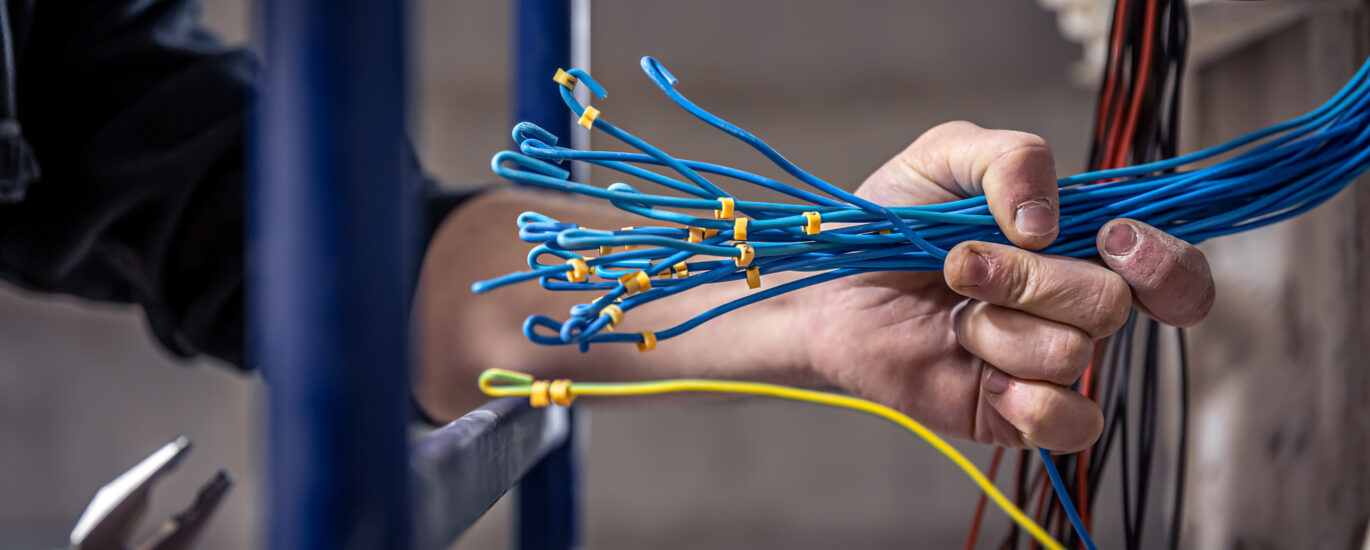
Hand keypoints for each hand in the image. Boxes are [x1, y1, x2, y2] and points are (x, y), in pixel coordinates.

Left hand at [800, 121, 1214, 451]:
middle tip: (960, 267)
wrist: (828, 289)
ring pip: (1072, 356)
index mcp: (1080, 246)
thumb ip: (1010, 157)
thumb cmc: (892, 223)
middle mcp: (1075, 307)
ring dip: (997, 329)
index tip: (1109, 239)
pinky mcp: (1019, 415)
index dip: (1163, 262)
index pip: (1173, 271)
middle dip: (1027, 280)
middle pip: (1110, 305)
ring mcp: (1048, 364)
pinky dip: (1026, 400)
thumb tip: (1047, 221)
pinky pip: (1069, 424)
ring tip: (953, 317)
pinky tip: (980, 375)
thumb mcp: (946, 156)